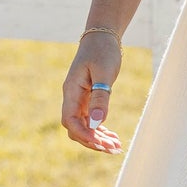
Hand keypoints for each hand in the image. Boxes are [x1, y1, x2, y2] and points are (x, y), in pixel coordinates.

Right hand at [61, 29, 123, 153]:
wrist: (101, 37)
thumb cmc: (102, 51)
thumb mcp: (104, 73)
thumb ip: (100, 97)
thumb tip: (98, 122)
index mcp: (71, 91)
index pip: (70, 120)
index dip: (83, 134)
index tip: (99, 143)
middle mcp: (72, 98)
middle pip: (76, 128)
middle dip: (93, 141)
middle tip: (114, 149)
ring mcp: (79, 100)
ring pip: (84, 127)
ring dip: (98, 138)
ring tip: (116, 147)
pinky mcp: (88, 100)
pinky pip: (91, 120)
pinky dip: (101, 130)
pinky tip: (113, 137)